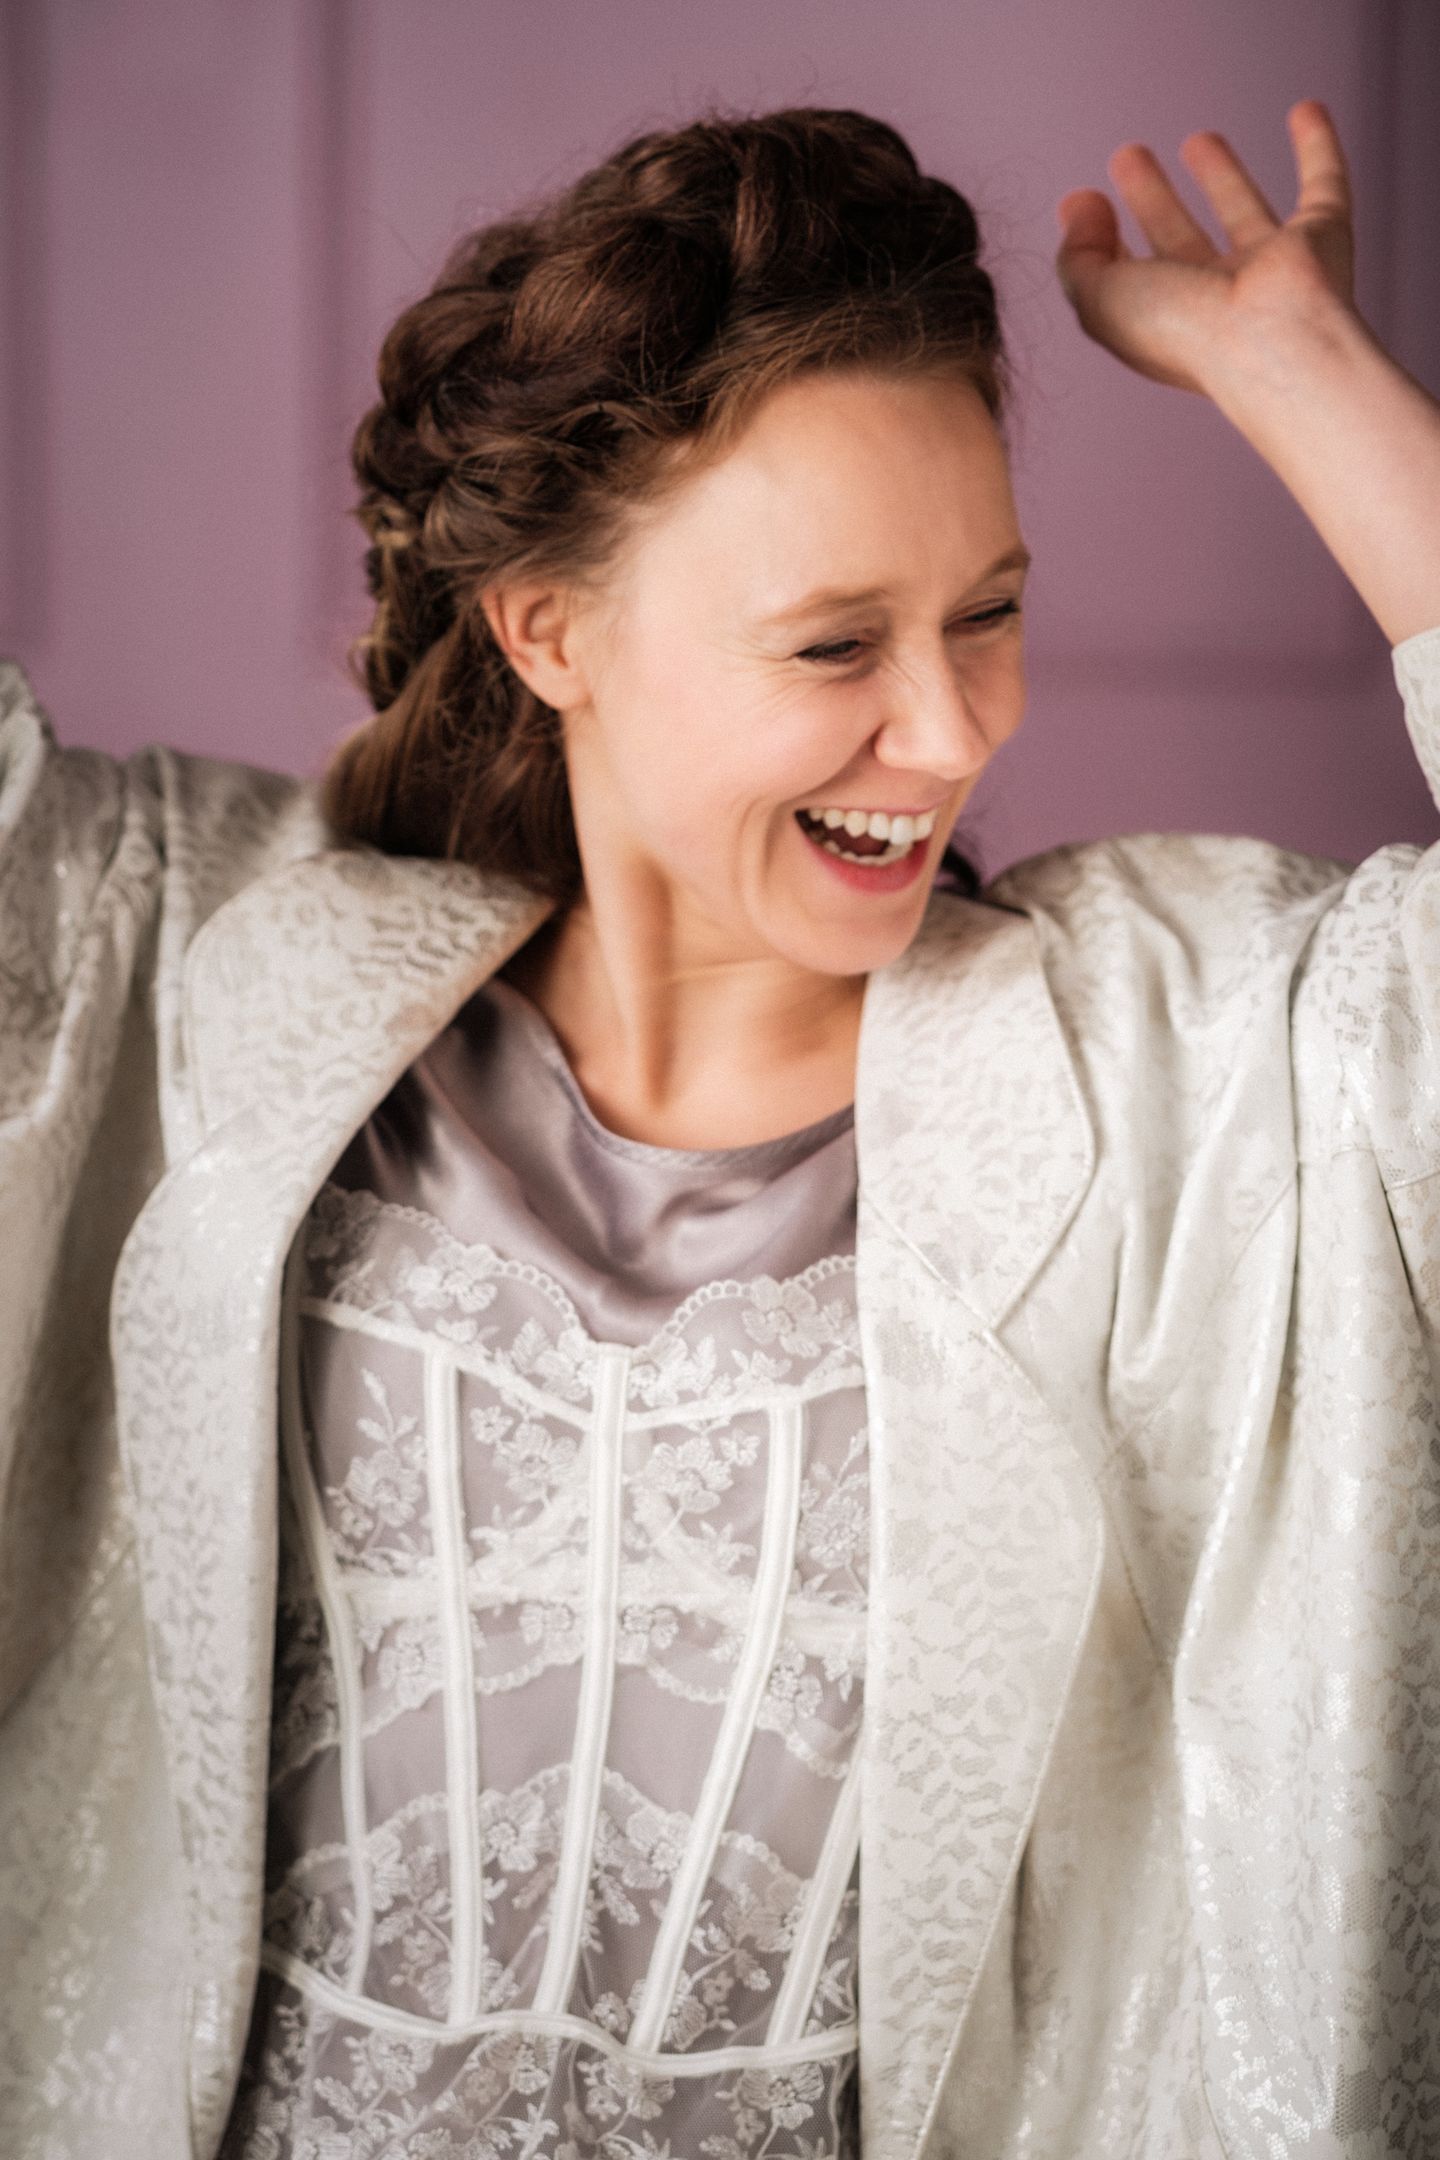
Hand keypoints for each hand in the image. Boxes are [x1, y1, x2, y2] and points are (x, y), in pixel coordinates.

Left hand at [1054, 100, 1358, 395]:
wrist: (1271, 340)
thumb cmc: (1186, 332)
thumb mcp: (1100, 299)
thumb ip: (1077, 256)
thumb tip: (1079, 205)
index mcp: (1163, 319)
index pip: (1128, 274)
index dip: (1102, 241)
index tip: (1084, 200)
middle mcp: (1216, 298)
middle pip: (1179, 240)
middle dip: (1153, 200)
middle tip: (1130, 156)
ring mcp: (1270, 268)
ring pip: (1243, 211)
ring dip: (1222, 176)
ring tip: (1198, 139)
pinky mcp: (1321, 237)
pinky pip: (1324, 184)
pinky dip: (1319, 147)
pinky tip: (1307, 110)